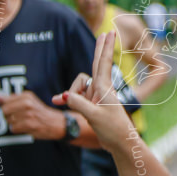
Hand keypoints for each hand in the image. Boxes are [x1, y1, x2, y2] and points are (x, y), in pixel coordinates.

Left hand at [0, 91, 63, 139]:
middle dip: (8, 116)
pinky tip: (26, 127)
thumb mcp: (28, 102)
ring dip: (14, 124)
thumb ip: (9, 99)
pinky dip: (18, 130)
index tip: (15, 110)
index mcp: (26, 96)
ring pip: (8, 121)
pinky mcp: (29, 125)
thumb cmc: (41, 113)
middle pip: (4, 111)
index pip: (4, 101)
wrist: (59, 124)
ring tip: (25, 122)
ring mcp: (28, 114)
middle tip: (20, 117)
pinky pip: (13, 129)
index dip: (7, 108)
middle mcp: (27, 103)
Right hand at [52, 31, 135, 150]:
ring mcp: (97, 95)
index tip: (110, 32)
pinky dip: (67, 99)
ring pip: (78, 86)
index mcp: (105, 88)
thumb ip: (79, 104)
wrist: (121, 143)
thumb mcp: (94, 116)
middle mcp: (102, 89)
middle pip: (97, 64)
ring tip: (83, 111)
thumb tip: (65, 96)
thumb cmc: (112, 129)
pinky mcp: (93, 103)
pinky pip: (76, 96)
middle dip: (100, 49)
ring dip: (73, 94)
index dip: (105, 47)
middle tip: (106, 32)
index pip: (103, 63)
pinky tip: (56, 102)